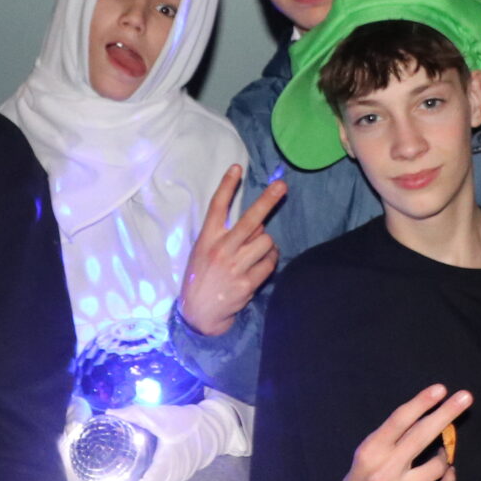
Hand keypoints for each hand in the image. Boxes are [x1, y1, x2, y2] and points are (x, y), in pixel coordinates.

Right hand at [179, 165, 285, 337]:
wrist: (198, 313)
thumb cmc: (203, 276)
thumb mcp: (206, 251)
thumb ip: (230, 236)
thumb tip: (259, 224)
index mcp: (207, 238)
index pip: (217, 207)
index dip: (227, 186)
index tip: (237, 167)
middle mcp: (221, 250)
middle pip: (249, 220)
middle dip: (267, 201)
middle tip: (282, 186)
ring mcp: (235, 267)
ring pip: (266, 242)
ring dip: (267, 244)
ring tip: (256, 252)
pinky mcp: (247, 283)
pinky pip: (270, 263)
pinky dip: (269, 261)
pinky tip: (260, 265)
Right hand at [322, 383, 472, 480]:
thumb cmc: (363, 480)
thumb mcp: (369, 454)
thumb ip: (394, 438)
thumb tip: (431, 415)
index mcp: (371, 452)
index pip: (399, 421)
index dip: (421, 403)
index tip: (441, 389)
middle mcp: (383, 472)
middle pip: (421, 436)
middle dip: (446, 414)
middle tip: (466, 397)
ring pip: (437, 466)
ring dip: (444, 457)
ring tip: (440, 454)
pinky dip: (449, 480)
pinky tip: (447, 473)